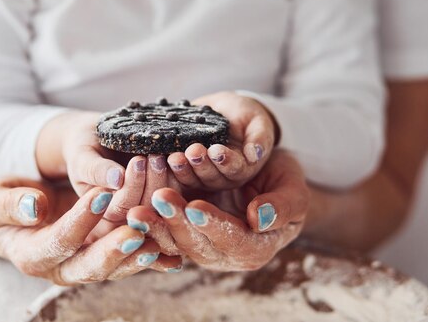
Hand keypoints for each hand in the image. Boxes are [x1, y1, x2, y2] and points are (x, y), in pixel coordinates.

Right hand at [0, 178, 181, 284]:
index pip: (58, 242)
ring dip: (140, 252)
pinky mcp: (106, 253)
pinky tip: (174, 248)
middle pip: (91, 267)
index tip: (99, 194)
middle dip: (115, 250)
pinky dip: (153, 253)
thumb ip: (10, 205)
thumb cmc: (3, 204)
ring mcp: (88, 263)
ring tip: (161, 237)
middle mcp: (63, 268)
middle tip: (137, 231)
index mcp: (32, 256)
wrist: (22, 211)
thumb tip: (34, 207)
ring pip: (117, 264)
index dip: (78, 221)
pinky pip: (131, 257)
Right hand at [37, 111, 171, 224]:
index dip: (132, 186)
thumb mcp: (83, 157)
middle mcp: (128, 214)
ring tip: (168, 155)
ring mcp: (148, 203)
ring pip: (165, 201)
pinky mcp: (165, 192)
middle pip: (147, 208)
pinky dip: (183, 175)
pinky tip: (183, 159)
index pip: (122, 208)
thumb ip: (95, 170)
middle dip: (154, 182)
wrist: (96, 137)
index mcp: (105, 212)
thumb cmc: (84, 148)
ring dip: (170, 179)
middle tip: (155, 156)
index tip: (137, 160)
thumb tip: (117, 179)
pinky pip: (178, 190)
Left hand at [130, 150, 307, 270]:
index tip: (195, 206)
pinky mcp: (183, 230)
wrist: (263, 176)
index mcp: (254, 248)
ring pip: (175, 240)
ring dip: (156, 225)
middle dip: (177, 222)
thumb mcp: (295, 192)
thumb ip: (282, 207)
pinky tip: (132, 202)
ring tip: (137, 208)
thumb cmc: (283, 183)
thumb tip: (258, 218)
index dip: (214, 224)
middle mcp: (224, 253)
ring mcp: (201, 243)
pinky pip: (164, 228)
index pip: (232, 240)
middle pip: (197, 243)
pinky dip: (150, 217)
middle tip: (158, 199)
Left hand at [167, 92, 277, 190]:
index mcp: (243, 168)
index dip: (226, 162)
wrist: (226, 111)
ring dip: (182, 169)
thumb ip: (260, 138)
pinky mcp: (186, 169)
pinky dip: (166, 167)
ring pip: (192, 178)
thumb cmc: (247, 117)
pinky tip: (158, 157)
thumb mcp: (259, 123)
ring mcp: (202, 174)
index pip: (236, 170)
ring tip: (174, 156)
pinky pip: (175, 172)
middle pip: (211, 177)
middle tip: (193, 151)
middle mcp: (222, 176)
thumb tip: (256, 153)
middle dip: (201, 165)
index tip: (217, 150)